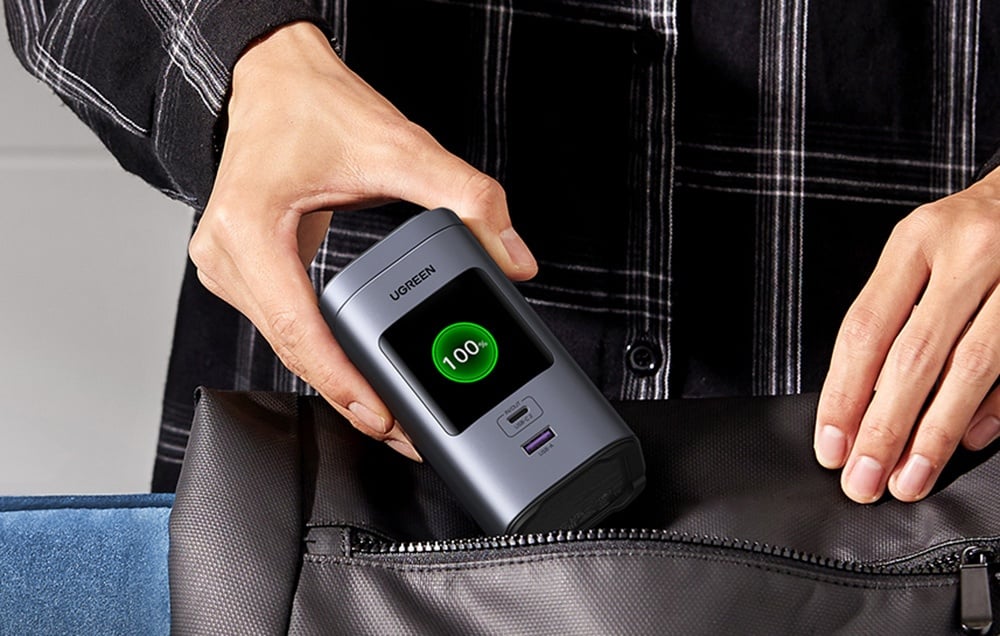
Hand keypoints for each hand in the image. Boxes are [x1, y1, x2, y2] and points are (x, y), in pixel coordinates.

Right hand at [188, 22, 537, 459]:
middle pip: (294, 349)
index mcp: (249, 229)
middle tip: (402, 428)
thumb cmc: (313, 106)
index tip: (381, 415)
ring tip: (387, 409)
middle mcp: (227, 257)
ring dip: (337, 378)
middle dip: (351, 392)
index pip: (299, 329)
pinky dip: (324, 351)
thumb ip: (465, 197)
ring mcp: (230, 267)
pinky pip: (287, 326)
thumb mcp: (398, 146)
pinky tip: (358, 369)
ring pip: (288, 345)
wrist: (273, 77)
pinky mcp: (245, 270)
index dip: (343, 381)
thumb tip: (512, 255)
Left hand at [815, 167, 999, 502]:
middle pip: (914, 355)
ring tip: (909, 479)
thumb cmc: (970, 232)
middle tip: (863, 479)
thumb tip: (857, 406)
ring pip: (971, 368)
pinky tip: (967, 442)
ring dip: (935, 435)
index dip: (843, 393)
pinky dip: (993, 409)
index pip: (866, 328)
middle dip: (884, 427)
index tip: (830, 445)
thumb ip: (893, 314)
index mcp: (917, 240)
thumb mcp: (921, 250)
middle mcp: (970, 252)